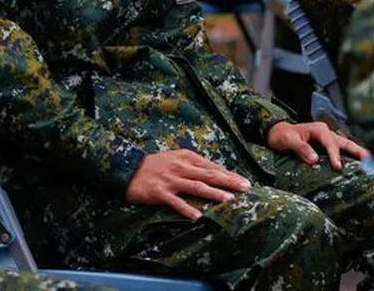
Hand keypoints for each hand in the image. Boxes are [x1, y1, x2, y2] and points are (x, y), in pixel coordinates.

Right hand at [126, 150, 251, 219]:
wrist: (128, 169)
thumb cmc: (155, 165)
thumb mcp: (175, 158)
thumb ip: (194, 165)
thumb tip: (216, 172)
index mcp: (186, 157)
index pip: (212, 166)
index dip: (229, 174)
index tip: (245, 181)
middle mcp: (180, 167)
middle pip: (208, 175)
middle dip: (228, 181)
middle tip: (245, 187)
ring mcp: (170, 180)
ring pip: (195, 187)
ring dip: (213, 193)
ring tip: (228, 200)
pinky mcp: (159, 192)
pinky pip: (175, 202)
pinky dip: (186, 209)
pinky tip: (198, 216)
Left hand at [267, 121, 368, 169]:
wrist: (276, 134)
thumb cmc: (281, 136)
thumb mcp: (288, 140)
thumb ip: (300, 148)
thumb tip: (314, 160)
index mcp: (318, 129)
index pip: (330, 142)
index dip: (334, 154)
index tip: (337, 166)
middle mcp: (326, 133)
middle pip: (344, 142)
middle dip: (356, 150)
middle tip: (369, 160)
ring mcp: (327, 140)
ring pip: (345, 146)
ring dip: (356, 153)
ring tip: (370, 162)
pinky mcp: (326, 148)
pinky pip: (340, 152)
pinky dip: (349, 157)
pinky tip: (357, 165)